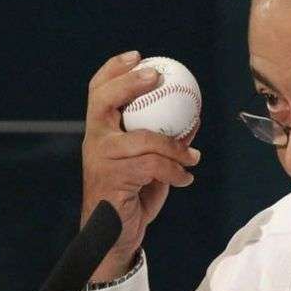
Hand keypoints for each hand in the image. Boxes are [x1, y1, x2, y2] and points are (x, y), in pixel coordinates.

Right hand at [81, 51, 200, 281]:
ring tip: (193, 158)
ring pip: (145, 139)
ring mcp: (102, 159)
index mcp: (101, 131)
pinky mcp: (113, 178)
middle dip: (129, 83)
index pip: (97, 91)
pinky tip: (187, 178)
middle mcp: (96, 141)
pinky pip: (154, 165)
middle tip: (156, 76)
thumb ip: (164, 139)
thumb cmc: (133, 194)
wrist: (115, 234)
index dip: (114, 70)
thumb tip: (194, 117)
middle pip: (105, 100)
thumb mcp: (150, 162)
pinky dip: (177, 171)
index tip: (138, 56)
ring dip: (176, 149)